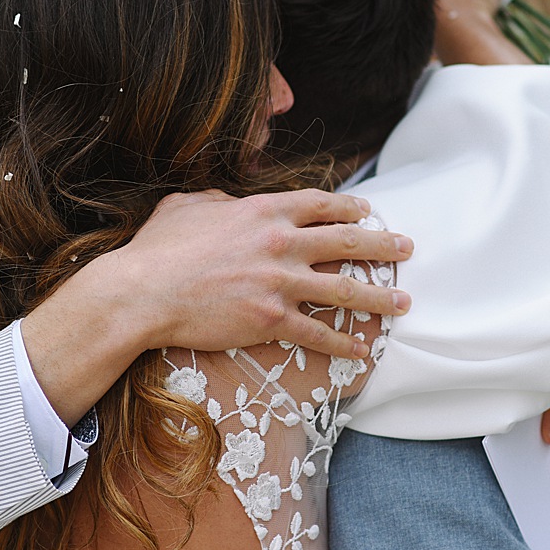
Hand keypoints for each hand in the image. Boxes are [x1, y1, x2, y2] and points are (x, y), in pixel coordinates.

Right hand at [23, 189, 411, 421]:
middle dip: (382, 245)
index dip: (350, 207)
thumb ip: (216, 200)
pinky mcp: (271, 319)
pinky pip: (317, 333)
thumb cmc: (158, 249)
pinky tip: (362, 349)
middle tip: (407, 248)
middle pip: (346, 241)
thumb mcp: (187, 205)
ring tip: (404, 302)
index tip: (368, 211)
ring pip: (344, 289)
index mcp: (264, 210)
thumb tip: (224, 200)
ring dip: (379, 297)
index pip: (321, 204)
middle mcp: (281, 242)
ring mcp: (279, 282)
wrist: (142, 292)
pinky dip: (343, 343)